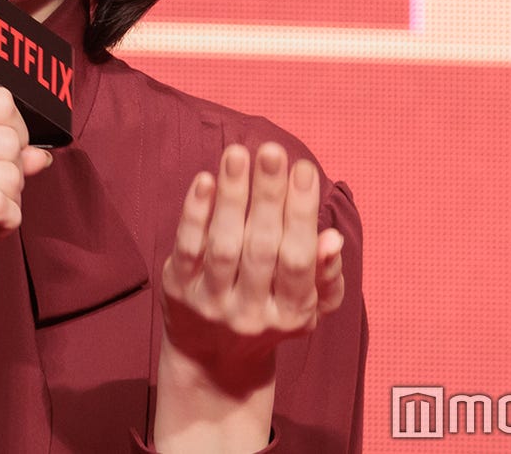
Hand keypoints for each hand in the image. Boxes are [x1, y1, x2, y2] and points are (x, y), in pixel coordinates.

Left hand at [159, 142, 344, 397]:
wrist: (212, 358)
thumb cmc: (270, 315)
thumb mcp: (309, 306)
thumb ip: (325, 274)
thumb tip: (332, 239)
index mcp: (291, 313)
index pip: (298, 258)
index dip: (301, 213)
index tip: (304, 169)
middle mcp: (250, 312)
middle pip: (261, 247)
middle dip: (268, 196)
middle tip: (272, 151)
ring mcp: (211, 302)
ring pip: (224, 244)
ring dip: (232, 196)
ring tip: (237, 153)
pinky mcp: (178, 290)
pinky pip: (187, 247)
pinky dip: (195, 213)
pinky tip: (205, 179)